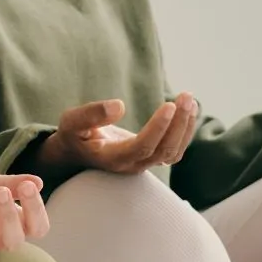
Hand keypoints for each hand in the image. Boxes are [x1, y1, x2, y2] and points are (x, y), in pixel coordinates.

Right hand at [36, 95, 197, 178]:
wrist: (76, 152)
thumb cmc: (73, 135)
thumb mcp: (71, 122)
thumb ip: (91, 115)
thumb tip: (119, 105)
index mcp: (112, 158)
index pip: (142, 146)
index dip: (158, 128)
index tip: (169, 105)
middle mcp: (131, 165)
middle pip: (164, 151)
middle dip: (179, 124)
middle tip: (186, 97)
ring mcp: (142, 163)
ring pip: (173, 152)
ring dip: (185, 127)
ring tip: (189, 99)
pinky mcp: (149, 157)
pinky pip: (174, 149)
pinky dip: (184, 131)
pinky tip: (188, 110)